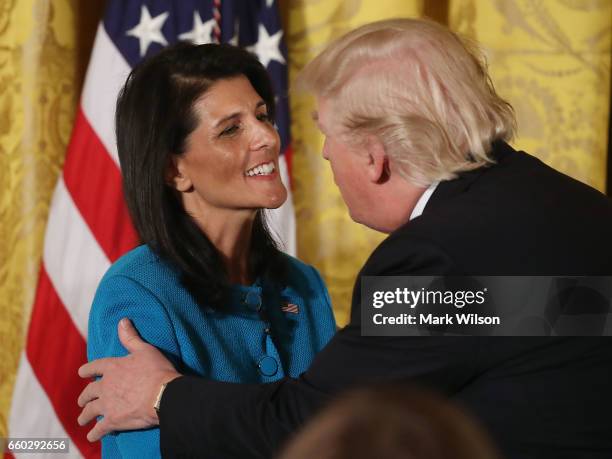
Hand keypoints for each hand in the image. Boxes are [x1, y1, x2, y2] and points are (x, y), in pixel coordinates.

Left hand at [77, 318, 180, 441]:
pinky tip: (92, 436)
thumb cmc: (157, 370)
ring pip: (90, 411)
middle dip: (84, 396)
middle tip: (82, 401)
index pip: (94, 367)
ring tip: (82, 419)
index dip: (86, 370)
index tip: (81, 373)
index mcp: (112, 367)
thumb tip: (122, 320)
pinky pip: (99, 429)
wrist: (163, 395)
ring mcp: (107, 404)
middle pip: (89, 392)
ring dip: (85, 416)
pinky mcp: (112, 420)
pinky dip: (94, 433)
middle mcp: (105, 386)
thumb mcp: (145, 349)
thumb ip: (130, 337)